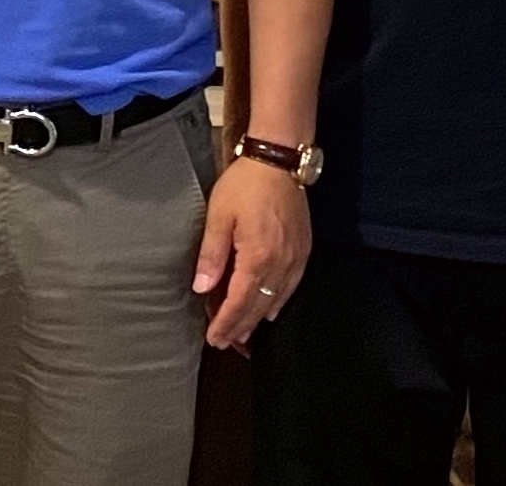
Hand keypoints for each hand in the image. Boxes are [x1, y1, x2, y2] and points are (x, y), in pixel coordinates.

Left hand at [195, 157, 311, 350]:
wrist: (280, 162)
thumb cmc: (245, 186)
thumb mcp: (219, 216)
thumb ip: (212, 255)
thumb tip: (202, 288)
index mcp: (257, 259)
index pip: (240, 303)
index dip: (226, 323)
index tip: (214, 339)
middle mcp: (281, 266)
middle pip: (259, 307)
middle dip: (241, 327)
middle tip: (225, 342)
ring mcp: (296, 260)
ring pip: (277, 301)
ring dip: (259, 318)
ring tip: (242, 333)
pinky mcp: (303, 251)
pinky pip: (291, 287)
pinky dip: (277, 302)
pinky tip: (269, 309)